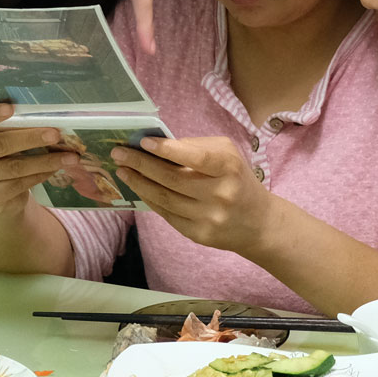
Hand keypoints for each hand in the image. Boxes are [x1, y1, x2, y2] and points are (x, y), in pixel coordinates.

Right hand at [0, 104, 78, 215]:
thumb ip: (8, 122)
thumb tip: (45, 113)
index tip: (11, 108)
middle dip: (30, 139)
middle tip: (56, 134)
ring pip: (12, 168)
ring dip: (45, 161)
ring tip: (69, 157)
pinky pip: (16, 185)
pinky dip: (38, 176)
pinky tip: (53, 169)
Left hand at [109, 135, 279, 253]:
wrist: (258, 223)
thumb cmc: (238, 180)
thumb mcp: (228, 155)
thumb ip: (197, 148)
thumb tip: (158, 146)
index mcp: (229, 168)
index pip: (197, 158)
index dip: (169, 150)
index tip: (144, 141)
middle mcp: (220, 195)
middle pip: (173, 179)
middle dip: (141, 164)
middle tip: (119, 153)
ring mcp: (208, 218)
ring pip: (165, 199)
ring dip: (139, 183)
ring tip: (122, 170)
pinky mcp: (198, 235)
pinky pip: (167, 214)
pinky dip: (150, 199)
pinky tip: (138, 187)